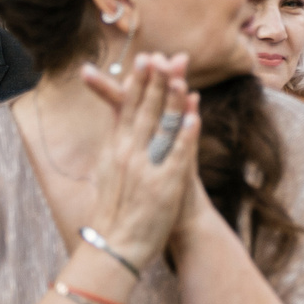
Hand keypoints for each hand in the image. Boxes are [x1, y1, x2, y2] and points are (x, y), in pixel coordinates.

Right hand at [74, 54, 198, 271]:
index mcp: (115, 151)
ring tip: (179, 76)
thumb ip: (117, 152)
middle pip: (143, 111)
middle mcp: (127, 155)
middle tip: (163, 55)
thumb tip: (120, 133)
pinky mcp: (164, 184)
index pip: (126, 109)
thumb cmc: (113, 215)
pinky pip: (177, 154)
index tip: (145, 61)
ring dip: (171, 100)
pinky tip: (194, 116)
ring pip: (160, 126)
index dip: (137, 84)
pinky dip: (185, 133)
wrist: (115, 248)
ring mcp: (146, 168)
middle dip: (155, 82)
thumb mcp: (109, 177)